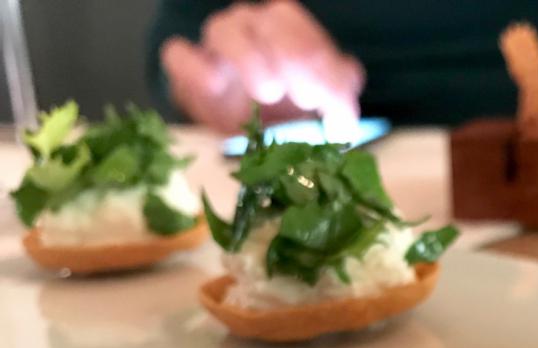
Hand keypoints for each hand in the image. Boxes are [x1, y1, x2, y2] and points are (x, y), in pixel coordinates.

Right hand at [160, 0, 364, 131]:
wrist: (246, 124)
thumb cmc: (290, 106)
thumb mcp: (325, 104)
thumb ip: (341, 97)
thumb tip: (347, 99)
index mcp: (286, 24)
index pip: (300, 28)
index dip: (315, 63)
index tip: (320, 98)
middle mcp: (251, 23)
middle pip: (268, 22)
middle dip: (291, 58)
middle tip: (304, 98)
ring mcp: (217, 41)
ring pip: (224, 30)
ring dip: (249, 60)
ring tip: (268, 92)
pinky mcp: (188, 68)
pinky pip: (179, 55)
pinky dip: (194, 68)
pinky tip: (216, 86)